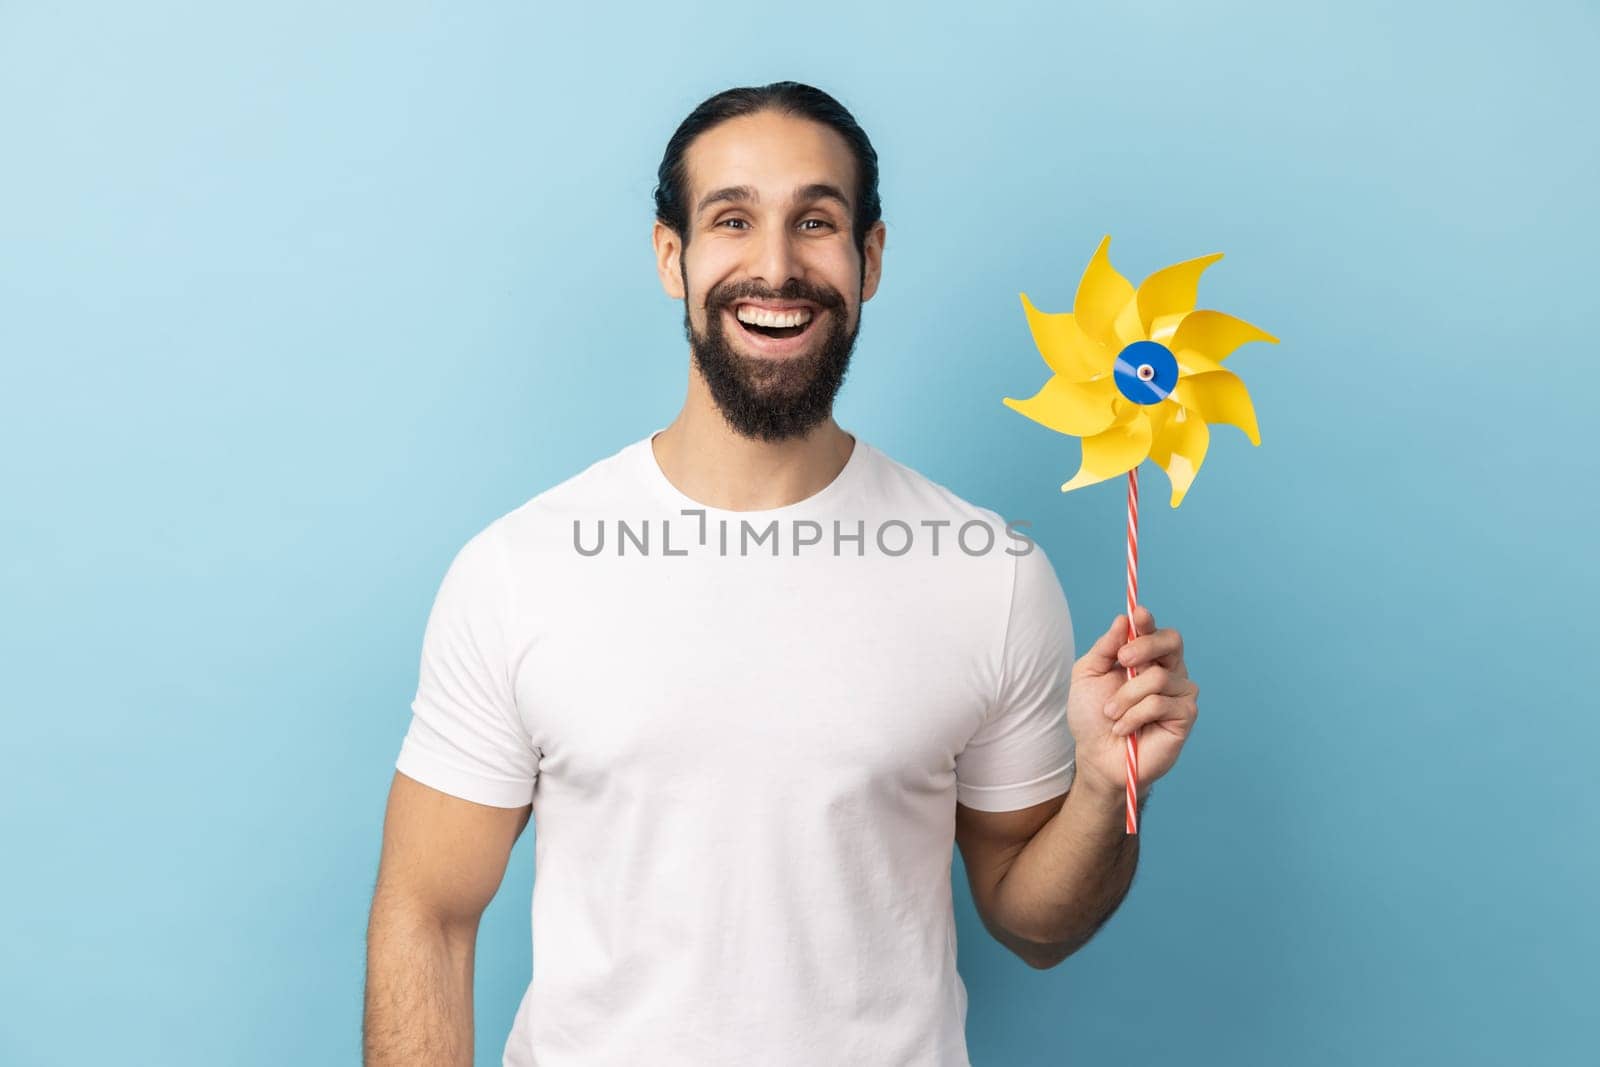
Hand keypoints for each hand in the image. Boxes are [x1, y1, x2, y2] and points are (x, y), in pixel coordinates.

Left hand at [1064, 606, 1199, 800]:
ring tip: (1112, 714)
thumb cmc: (1092, 716)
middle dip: (1144, 647)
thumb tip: (1124, 620)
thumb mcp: (1088, 675)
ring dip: (1126, 697)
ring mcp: (1180, 693)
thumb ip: (1105, 647)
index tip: (1138, 614)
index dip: (1148, 621)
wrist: (1096, 757)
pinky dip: (1133, 716)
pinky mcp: (1185, 716)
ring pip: (1157, 677)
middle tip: (1122, 660)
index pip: (1156, 631)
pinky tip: (1124, 728)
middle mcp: (1168, 671)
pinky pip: (1159, 703)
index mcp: (1146, 658)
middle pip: (1172, 641)